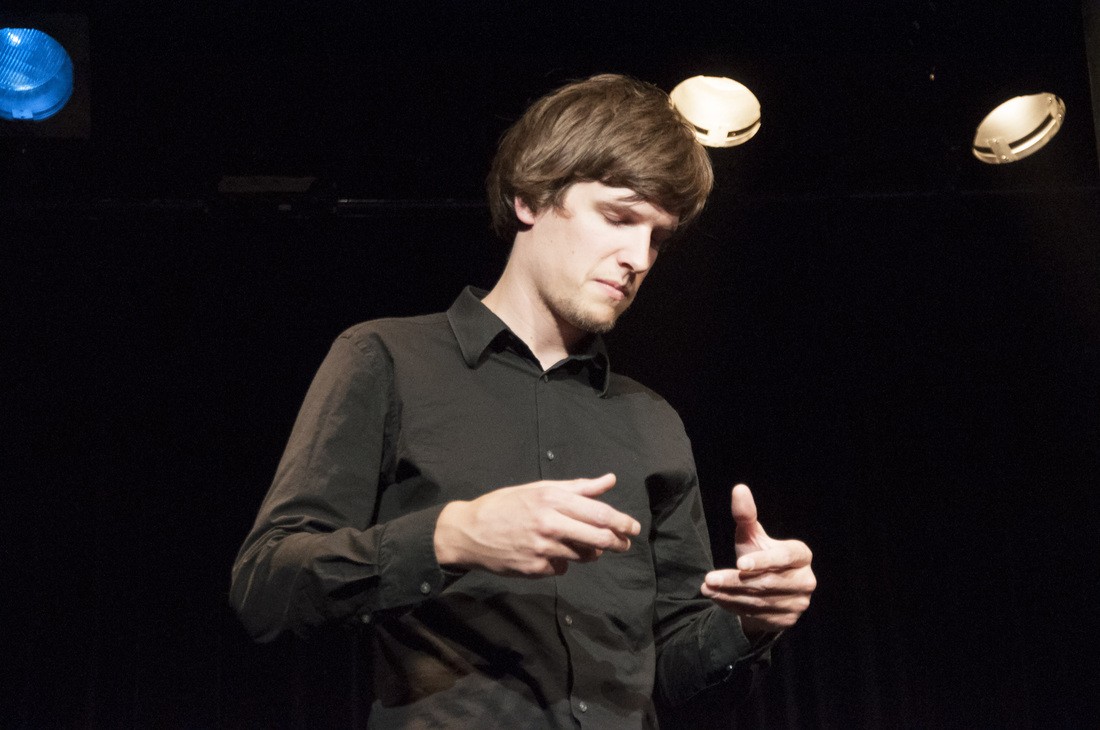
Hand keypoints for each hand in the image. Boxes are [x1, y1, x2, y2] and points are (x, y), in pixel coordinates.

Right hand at [434, 473, 640, 575]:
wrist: (469, 531)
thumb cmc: (505, 505)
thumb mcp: (539, 489)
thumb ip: (578, 487)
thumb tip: (609, 480)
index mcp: (552, 500)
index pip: (599, 514)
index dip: (622, 523)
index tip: (633, 528)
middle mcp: (549, 524)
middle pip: (599, 538)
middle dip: (617, 542)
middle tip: (624, 544)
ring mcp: (542, 548)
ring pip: (583, 555)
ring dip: (589, 552)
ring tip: (581, 544)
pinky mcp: (535, 568)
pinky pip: (561, 567)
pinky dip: (562, 561)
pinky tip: (548, 552)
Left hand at [701, 483, 815, 636]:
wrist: (765, 592)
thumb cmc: (758, 556)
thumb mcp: (751, 536)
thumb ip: (746, 515)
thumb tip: (739, 489)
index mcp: (801, 555)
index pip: (784, 558)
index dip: (763, 561)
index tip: (739, 564)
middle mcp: (806, 580)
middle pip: (767, 582)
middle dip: (734, 581)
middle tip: (709, 579)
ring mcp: (798, 603)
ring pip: (759, 600)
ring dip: (730, 595)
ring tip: (708, 588)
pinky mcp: (787, 620)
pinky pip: (757, 615)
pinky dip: (735, 607)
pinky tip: (718, 599)